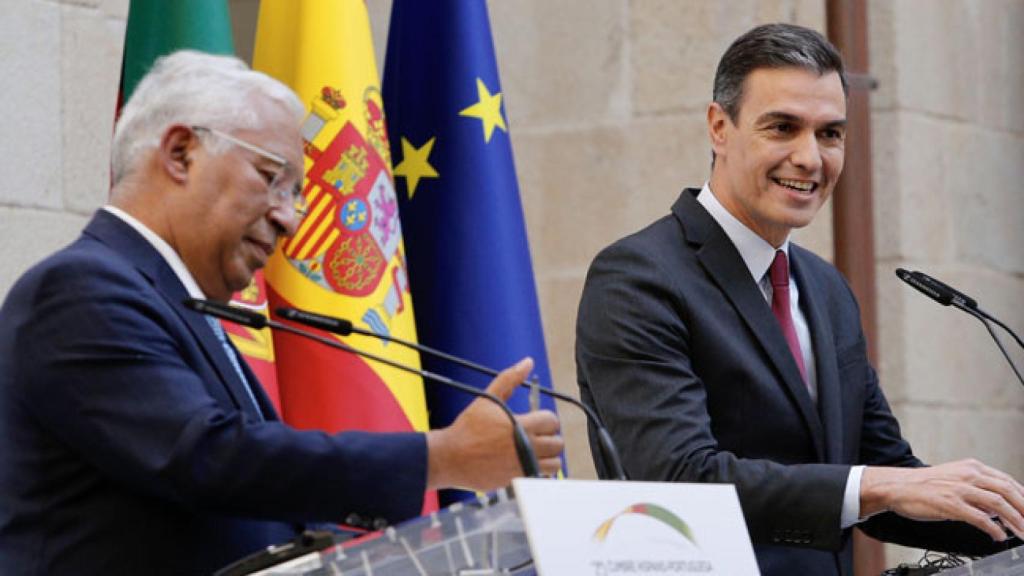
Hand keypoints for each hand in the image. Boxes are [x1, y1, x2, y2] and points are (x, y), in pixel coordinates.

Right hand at [426, 357, 563, 491]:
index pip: (552, 421)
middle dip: (549, 437)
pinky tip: (523, 462)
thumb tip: (527, 362)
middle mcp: (526, 448)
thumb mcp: (488, 399)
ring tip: (535, 451)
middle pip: (557, 444)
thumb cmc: (467, 427)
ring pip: (554, 464)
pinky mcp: (516, 481)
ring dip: (548, 457)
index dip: (546, 419)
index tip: (536, 421)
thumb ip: (509, 379)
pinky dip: (536, 470)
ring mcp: (522, 467)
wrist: (449, 457)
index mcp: (522, 426)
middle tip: (537, 436)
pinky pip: (539, 477)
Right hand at [861, 459, 1023, 541]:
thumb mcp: (954, 479)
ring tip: (1023, 533)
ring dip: (1015, 521)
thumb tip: (997, 508)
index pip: (1008, 481)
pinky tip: (998, 536)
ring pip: (998, 504)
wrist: (897, 486)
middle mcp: (969, 475)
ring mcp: (960, 489)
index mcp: (972, 467)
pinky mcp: (950, 504)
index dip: (1023, 497)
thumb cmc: (924, 485)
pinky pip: (980, 518)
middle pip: (1008, 491)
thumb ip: (977, 490)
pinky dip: (993, 529)